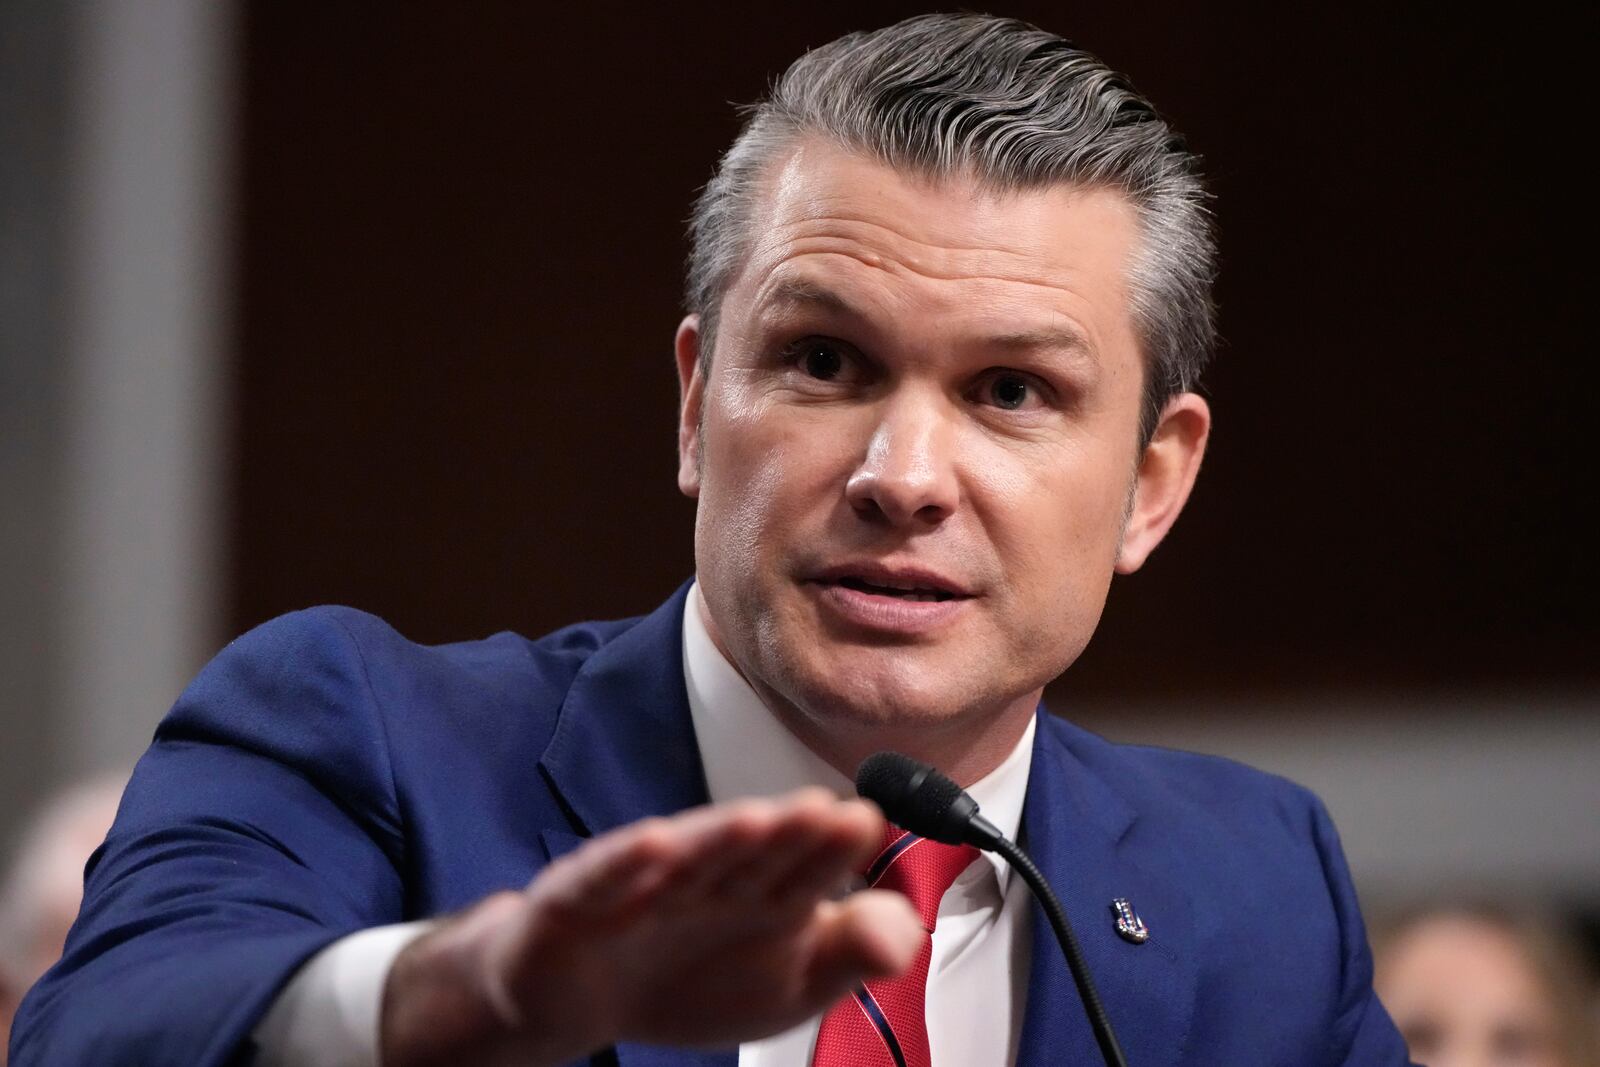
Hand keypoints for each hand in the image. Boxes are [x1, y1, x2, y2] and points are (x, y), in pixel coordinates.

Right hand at [379, 788, 922, 1066]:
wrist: (583, 995)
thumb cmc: (694, 976)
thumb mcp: (789, 983)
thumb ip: (850, 953)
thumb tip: (909, 929)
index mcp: (767, 890)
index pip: (807, 867)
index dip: (833, 847)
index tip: (865, 823)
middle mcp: (710, 876)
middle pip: (753, 854)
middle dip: (786, 834)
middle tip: (824, 811)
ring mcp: (645, 884)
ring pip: (687, 858)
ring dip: (719, 838)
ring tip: (757, 820)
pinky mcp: (581, 897)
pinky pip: (604, 877)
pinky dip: (625, 862)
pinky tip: (653, 843)